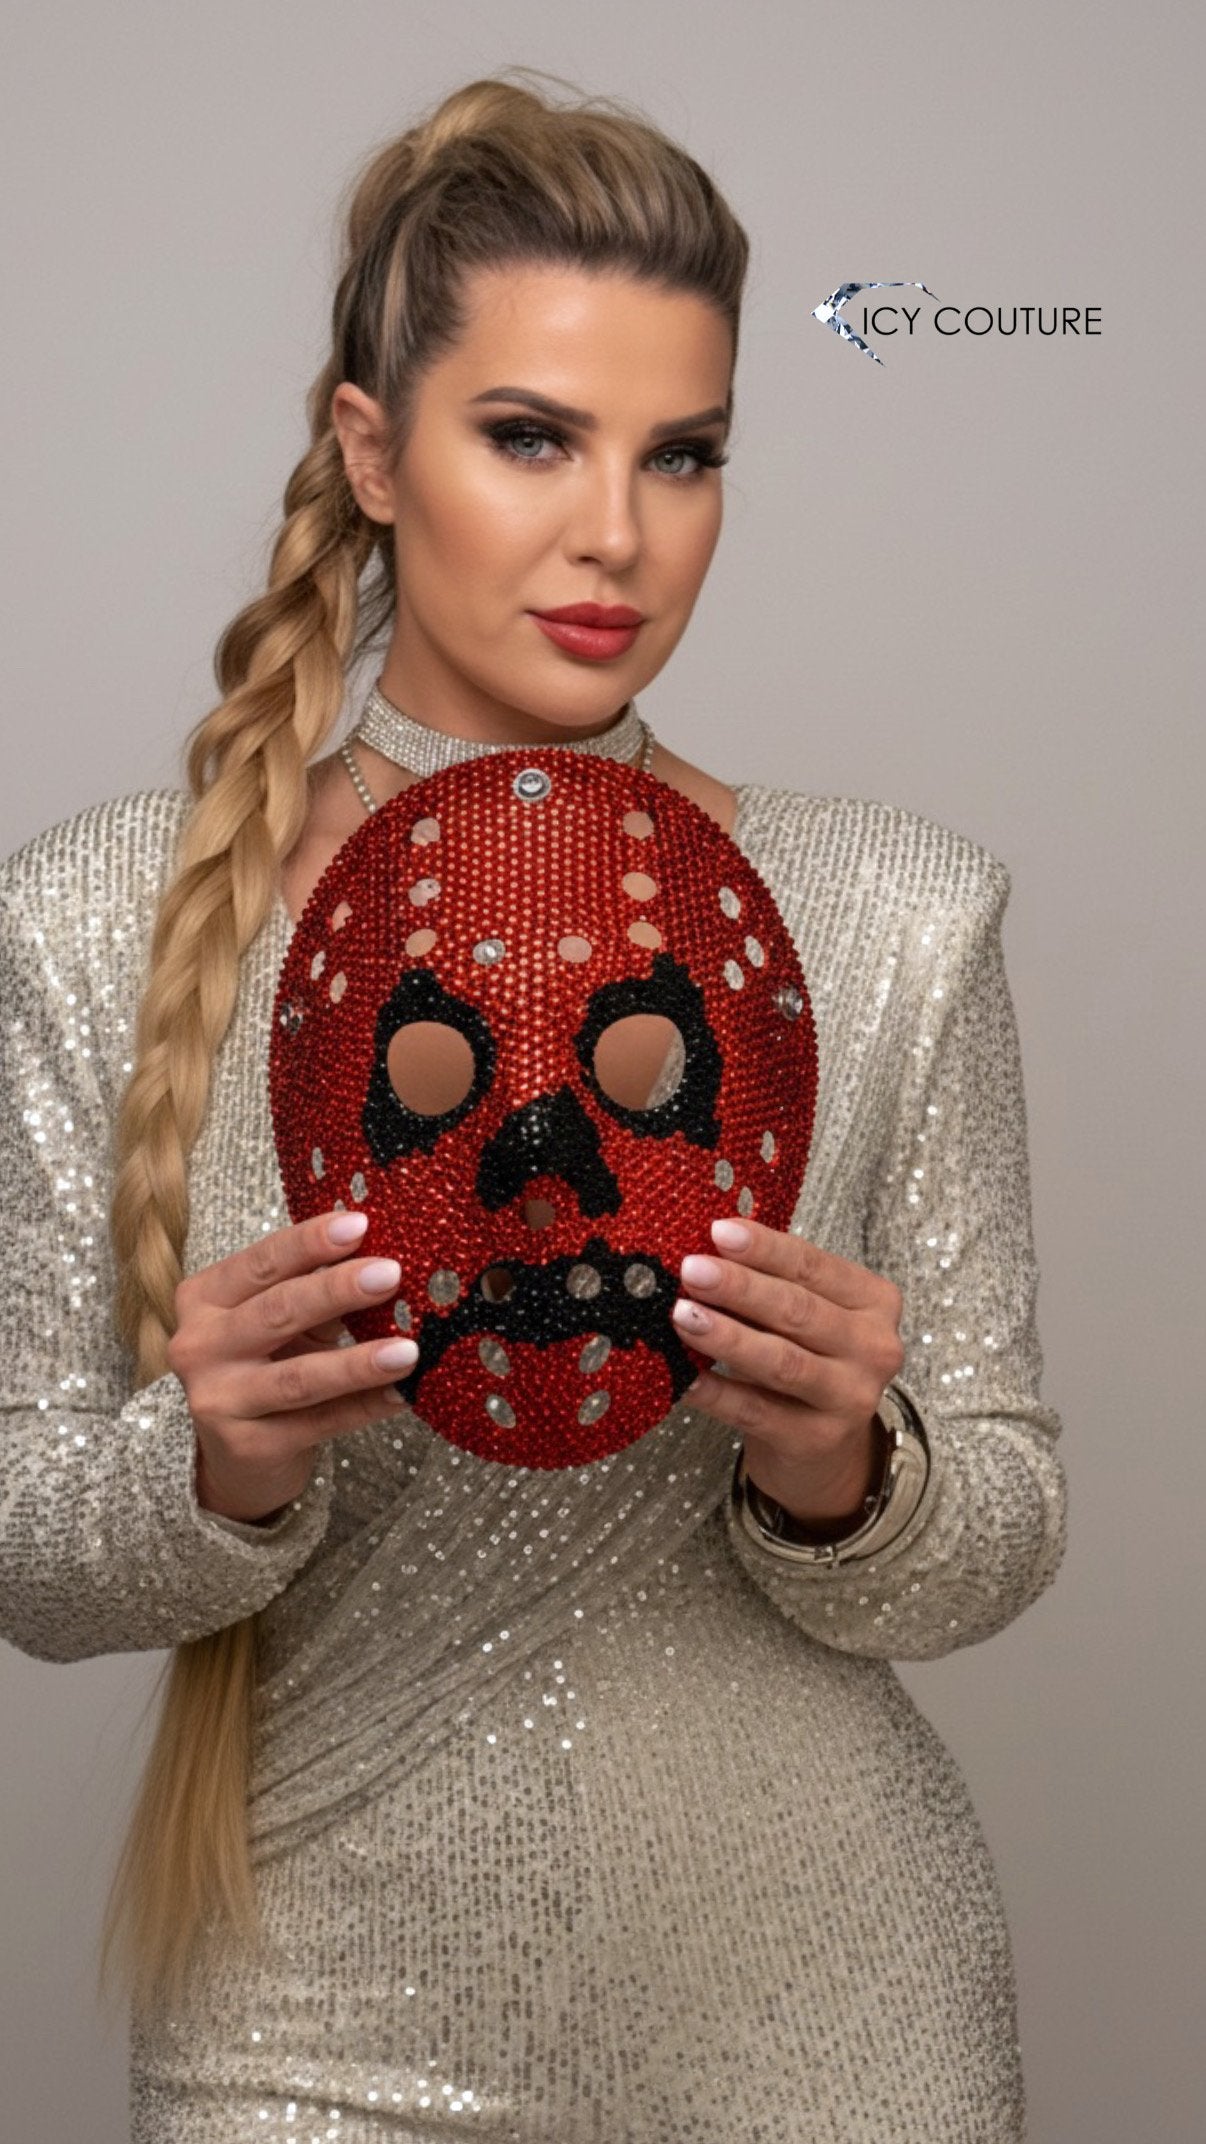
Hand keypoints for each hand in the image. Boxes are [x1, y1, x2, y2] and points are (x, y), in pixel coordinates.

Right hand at [165, 1208, 418, 1524]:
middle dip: (336, 1290)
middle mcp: (198, 1347)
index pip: (260, 1263)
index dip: (309, 1243)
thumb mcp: (281, 1321)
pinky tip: (402, 1395)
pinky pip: (319, 1423)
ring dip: (358, 1363)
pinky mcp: (248, 1448)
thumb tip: (383, 1257)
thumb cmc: (267, 1365)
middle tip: (390, 1275)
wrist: (238, 1453)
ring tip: (408, 1350)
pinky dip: (365, 1407)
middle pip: (277, 1312)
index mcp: (204, 1299)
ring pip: (299, 1378)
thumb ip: (316, 1290)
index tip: (359, 1224)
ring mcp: (218, 1401)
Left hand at [672, 1217, 905, 1526]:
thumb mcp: (804, 1315)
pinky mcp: (818, 1440)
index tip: (718, 1232)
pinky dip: (716, 1393)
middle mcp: (875, 1349)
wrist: (826, 1446)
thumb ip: (769, 1283)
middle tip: (691, 1270)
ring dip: (727, 1337)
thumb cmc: (808, 1359)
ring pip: (782, 1362)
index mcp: (874, 1302)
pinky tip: (684, 1378)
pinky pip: (756, 1411)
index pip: (815, 1266)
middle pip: (799, 1311)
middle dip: (740, 1288)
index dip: (765, 1248)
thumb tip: (705, 1253)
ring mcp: (851, 1398)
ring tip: (682, 1316)